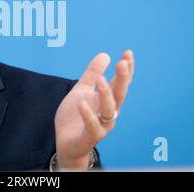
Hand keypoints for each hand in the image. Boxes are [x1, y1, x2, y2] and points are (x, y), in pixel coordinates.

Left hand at [54, 50, 134, 169]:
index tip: (128, 53)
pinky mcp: (89, 137)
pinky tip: (82, 103)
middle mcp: (109, 112)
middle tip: (122, 63)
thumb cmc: (76, 116)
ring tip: (101, 79)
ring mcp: (101, 125)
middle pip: (119, 94)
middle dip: (122, 79)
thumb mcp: (82, 90)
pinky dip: (88, 114)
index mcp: (108, 100)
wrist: (65, 142)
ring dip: (106, 95)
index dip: (126, 69)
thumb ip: (92, 74)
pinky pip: (92, 126)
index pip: (121, 83)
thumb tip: (105, 55)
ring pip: (109, 110)